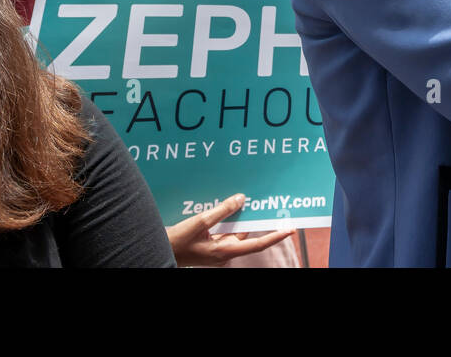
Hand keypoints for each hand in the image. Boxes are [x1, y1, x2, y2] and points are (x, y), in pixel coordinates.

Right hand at [165, 194, 294, 266]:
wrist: (159, 249)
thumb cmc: (178, 241)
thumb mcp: (200, 222)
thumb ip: (223, 210)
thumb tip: (242, 199)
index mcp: (225, 251)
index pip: (257, 244)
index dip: (275, 236)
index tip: (291, 229)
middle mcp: (225, 252)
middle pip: (247, 234)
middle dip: (256, 218)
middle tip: (269, 202)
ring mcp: (218, 249)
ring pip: (236, 230)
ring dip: (240, 215)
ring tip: (246, 198)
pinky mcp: (212, 245)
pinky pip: (226, 230)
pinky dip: (228, 218)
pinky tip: (227, 204)